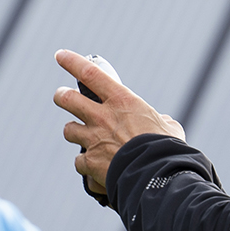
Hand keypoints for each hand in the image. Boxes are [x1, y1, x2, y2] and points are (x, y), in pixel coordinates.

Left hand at [53, 50, 184, 197]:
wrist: (156, 175)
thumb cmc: (167, 149)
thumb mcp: (169, 127)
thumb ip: (161, 121)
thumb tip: (164, 123)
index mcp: (122, 101)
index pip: (90, 73)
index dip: (72, 62)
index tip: (60, 55)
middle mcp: (102, 117)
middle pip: (67, 99)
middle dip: (61, 96)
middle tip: (61, 96)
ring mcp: (93, 139)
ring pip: (69, 129)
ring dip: (74, 131)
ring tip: (81, 134)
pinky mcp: (90, 162)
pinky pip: (80, 161)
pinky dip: (86, 164)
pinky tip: (94, 167)